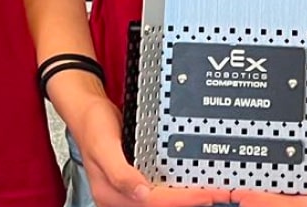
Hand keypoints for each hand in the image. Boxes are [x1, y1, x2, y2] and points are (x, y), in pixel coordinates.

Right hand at [56, 89, 233, 206]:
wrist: (86, 109)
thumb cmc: (92, 124)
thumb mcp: (102, 145)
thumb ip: (119, 172)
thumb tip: (141, 193)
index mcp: (110, 193)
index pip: (153, 203)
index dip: (183, 200)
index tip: (208, 195)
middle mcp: (119, 196)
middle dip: (189, 202)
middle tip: (219, 196)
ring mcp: (127, 191)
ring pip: (161, 203)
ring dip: (185, 200)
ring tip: (210, 194)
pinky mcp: (135, 183)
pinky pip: (159, 193)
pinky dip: (177, 192)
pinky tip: (192, 187)